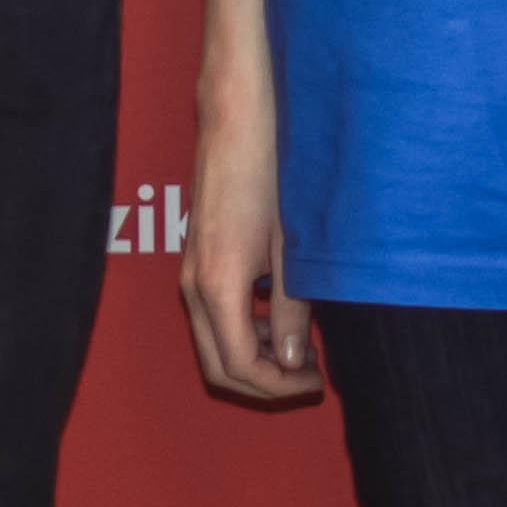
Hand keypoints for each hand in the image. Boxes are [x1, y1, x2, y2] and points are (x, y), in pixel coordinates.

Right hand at [178, 61, 321, 402]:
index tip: (316, 383)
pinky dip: (244, 330)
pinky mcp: (197, 258)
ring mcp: (191, 272)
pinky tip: (282, 317)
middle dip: (264, 383)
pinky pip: (213, 315)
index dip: (279, 386)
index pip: (239, 366)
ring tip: (304, 350)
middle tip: (310, 379)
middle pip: (217, 366)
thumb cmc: (270, 173)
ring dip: (255, 357)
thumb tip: (294, 360)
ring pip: (213, 342)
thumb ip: (292, 307)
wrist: (237, 120)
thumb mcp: (291, 247)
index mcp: (217, 288)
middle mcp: (193, 286)